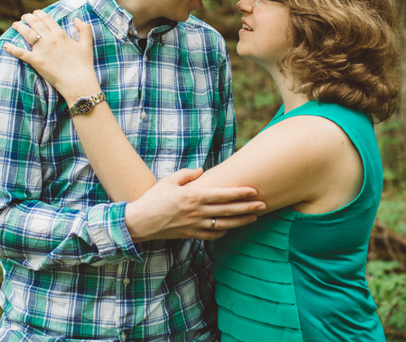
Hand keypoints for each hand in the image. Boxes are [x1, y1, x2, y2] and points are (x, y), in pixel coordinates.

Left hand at [4, 13, 100, 99]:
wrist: (78, 81)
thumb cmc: (84, 64)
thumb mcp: (87, 44)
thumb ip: (84, 29)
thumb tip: (76, 19)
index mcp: (61, 34)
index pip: (47, 19)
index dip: (39, 14)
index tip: (35, 13)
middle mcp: (50, 39)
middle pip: (35, 23)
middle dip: (27, 18)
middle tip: (23, 17)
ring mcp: (42, 50)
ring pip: (26, 33)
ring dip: (19, 27)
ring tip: (15, 25)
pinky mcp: (36, 61)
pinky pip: (21, 53)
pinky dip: (12, 49)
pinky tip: (5, 45)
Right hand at [124, 168, 265, 241]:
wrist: (141, 222)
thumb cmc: (154, 198)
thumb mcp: (169, 181)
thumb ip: (187, 174)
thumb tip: (201, 171)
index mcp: (194, 196)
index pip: (223, 194)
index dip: (240, 193)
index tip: (253, 190)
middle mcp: (197, 211)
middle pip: (229, 210)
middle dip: (248, 207)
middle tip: (264, 204)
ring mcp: (196, 225)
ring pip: (225, 223)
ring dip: (242, 220)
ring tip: (255, 217)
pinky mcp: (191, 235)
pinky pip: (213, 234)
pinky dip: (224, 230)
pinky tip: (232, 227)